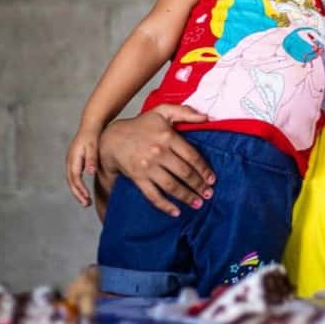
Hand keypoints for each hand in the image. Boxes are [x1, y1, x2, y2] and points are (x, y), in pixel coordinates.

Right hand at [65, 127, 101, 207]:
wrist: (90, 125)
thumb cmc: (92, 135)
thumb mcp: (93, 146)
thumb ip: (92, 159)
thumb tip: (90, 172)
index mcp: (73, 159)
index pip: (75, 178)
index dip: (80, 190)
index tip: (87, 198)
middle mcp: (70, 161)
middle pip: (71, 181)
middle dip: (78, 194)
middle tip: (87, 204)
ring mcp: (71, 161)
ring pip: (72, 180)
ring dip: (78, 191)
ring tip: (86, 202)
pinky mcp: (75, 161)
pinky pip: (74, 176)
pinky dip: (78, 185)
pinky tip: (84, 191)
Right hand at [97, 105, 214, 216]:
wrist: (112, 138)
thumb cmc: (140, 125)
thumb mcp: (162, 111)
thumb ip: (185, 111)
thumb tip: (206, 117)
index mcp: (167, 137)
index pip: (192, 156)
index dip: (204, 170)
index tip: (212, 179)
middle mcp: (158, 152)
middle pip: (184, 173)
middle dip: (199, 185)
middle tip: (209, 193)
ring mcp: (147, 167)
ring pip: (172, 186)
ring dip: (187, 197)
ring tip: (198, 203)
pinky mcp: (138, 178)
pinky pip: (153, 195)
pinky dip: (165, 206)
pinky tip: (176, 212)